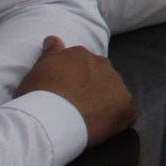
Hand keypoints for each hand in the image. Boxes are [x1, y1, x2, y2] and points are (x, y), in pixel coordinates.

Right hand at [18, 36, 135, 146]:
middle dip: (91, 86)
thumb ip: (50, 53)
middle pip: (100, 74)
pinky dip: (116, 118)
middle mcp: (102, 63)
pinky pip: (125, 111)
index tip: (66, 92)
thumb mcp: (38, 69)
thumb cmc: (38, 95)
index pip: (81, 63)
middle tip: (77, 105)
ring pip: (113, 91)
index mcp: (80, 54)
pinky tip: (101, 126)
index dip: (74, 79)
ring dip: (105, 101)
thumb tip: (53, 39)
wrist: (51, 117)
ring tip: (88, 117)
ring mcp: (116, 84)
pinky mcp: (127, 105)